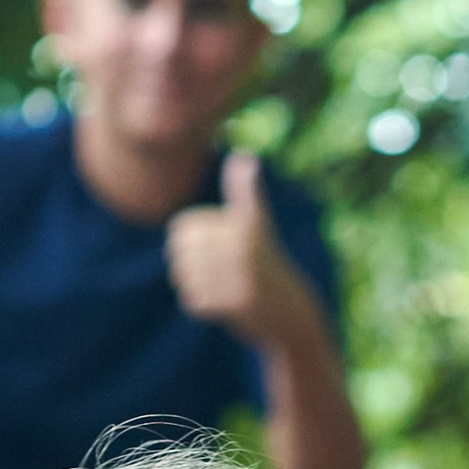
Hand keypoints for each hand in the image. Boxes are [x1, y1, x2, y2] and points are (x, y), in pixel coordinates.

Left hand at [166, 151, 310, 349]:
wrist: (290, 314)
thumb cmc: (267, 264)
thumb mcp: (258, 223)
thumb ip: (245, 190)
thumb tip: (242, 155)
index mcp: (242, 223)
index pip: (181, 228)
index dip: (188, 242)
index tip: (214, 251)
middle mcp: (242, 244)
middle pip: (178, 253)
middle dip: (189, 267)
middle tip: (216, 274)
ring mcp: (241, 273)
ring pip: (183, 278)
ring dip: (195, 287)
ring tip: (222, 288)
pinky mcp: (236, 302)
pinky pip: (192, 301)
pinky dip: (201, 306)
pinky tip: (224, 306)